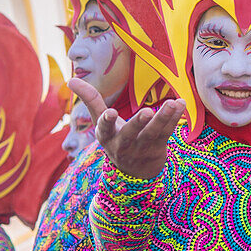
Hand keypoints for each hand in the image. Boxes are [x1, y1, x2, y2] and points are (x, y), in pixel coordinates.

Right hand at [69, 78, 184, 180]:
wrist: (134, 172)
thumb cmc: (115, 138)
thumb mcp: (101, 123)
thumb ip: (90, 100)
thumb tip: (70, 79)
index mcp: (106, 136)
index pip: (103, 129)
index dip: (106, 121)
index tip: (109, 113)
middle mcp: (123, 144)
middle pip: (130, 133)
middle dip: (138, 123)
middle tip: (146, 112)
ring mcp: (142, 148)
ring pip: (153, 133)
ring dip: (163, 118)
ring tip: (172, 103)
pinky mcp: (158, 148)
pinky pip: (167, 132)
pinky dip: (174, 118)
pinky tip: (180, 104)